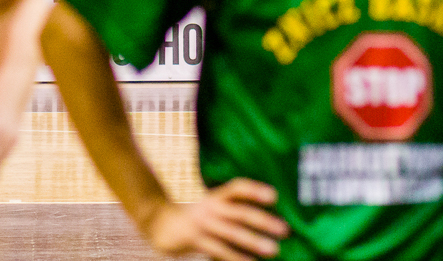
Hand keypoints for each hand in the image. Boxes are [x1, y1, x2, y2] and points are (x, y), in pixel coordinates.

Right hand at [142, 178, 287, 260]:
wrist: (157, 222)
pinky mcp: (195, 240)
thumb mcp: (210, 206)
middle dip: (264, 221)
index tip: (275, 197)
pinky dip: (235, 258)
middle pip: (240, 212)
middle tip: (285, 230)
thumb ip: (230, 210)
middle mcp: (211, 207)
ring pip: (232, 232)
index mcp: (216, 196)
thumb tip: (263, 220)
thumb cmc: (192, 216)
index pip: (237, 188)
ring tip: (273, 250)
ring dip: (254, 241)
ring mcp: (202, 224)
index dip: (255, 191)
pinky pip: (219, 250)